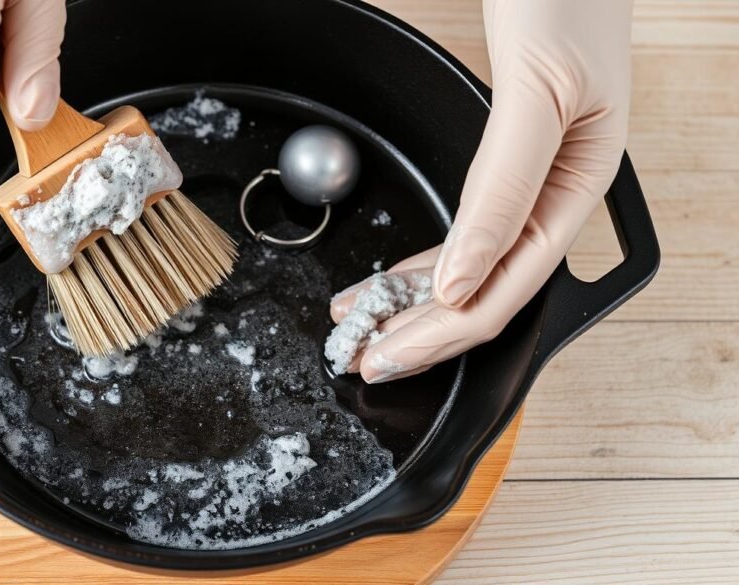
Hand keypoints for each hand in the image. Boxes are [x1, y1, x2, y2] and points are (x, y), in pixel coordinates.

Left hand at [331, 0, 632, 382]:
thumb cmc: (569, 3)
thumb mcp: (539, 97)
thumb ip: (504, 191)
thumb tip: (460, 280)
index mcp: (577, 188)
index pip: (505, 291)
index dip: (442, 334)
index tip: (387, 356)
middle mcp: (553, 196)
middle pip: (482, 291)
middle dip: (417, 333)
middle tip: (358, 357)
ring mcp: (528, 183)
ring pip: (467, 268)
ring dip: (410, 304)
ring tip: (359, 326)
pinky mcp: (502, 163)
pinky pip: (462, 231)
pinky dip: (420, 262)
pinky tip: (390, 283)